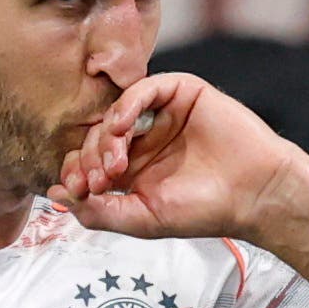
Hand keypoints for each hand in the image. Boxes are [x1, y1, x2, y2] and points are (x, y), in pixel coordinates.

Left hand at [49, 73, 303, 241]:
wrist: (253, 194)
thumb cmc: (203, 211)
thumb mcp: (141, 219)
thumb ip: (98, 212)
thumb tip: (55, 194)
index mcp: (134, 169)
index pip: (89, 160)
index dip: (76, 172)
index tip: (75, 190)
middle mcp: (145, 140)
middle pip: (97, 136)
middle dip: (89, 159)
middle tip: (98, 180)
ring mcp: (162, 115)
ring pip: (115, 112)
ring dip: (105, 136)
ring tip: (113, 164)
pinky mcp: (182, 92)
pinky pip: (143, 88)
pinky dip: (126, 106)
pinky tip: (122, 129)